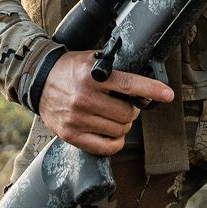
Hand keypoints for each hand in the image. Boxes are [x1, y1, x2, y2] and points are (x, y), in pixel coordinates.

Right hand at [38, 51, 175, 156]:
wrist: (38, 80)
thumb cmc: (69, 69)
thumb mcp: (92, 60)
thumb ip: (116, 72)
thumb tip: (144, 92)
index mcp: (92, 76)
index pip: (128, 85)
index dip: (151, 90)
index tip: (168, 94)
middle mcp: (84, 98)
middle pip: (127, 113)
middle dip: (132, 110)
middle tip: (125, 105)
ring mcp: (77, 119)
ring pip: (119, 130)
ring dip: (123, 125)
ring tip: (114, 117)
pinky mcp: (71, 135)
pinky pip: (105, 147)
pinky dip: (115, 142)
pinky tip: (112, 133)